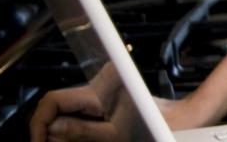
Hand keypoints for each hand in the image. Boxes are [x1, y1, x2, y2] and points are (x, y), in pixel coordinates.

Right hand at [30, 65, 211, 141]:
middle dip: (50, 132)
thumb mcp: (118, 135)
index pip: (53, 101)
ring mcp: (101, 98)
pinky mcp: (106, 107)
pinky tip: (79, 141)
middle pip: (56, 110)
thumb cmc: (161, 124)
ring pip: (66, 117)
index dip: (40, 123)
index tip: (40, 141)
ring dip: (62, 135)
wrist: (186, 119)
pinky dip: (76, 134)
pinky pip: (81, 120)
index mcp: (98, 90)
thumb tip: (52, 129)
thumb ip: (83, 131)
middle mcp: (97, 90)